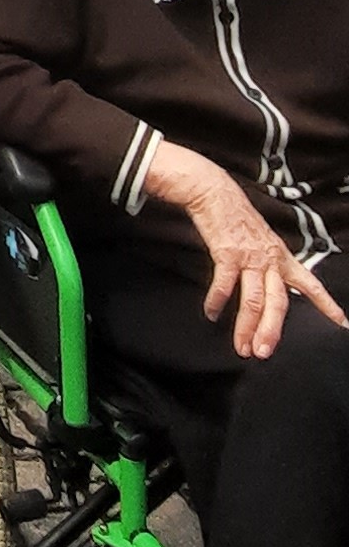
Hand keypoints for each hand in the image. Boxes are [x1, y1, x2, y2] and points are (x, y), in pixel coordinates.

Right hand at [145, 143, 348, 357]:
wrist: (216, 193)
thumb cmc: (236, 219)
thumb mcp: (261, 242)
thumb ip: (266, 266)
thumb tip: (265, 292)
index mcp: (282, 257)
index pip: (310, 284)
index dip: (327, 304)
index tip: (342, 323)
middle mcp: (271, 259)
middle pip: (278, 302)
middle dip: (272, 331)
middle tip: (264, 354)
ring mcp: (251, 256)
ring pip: (254, 300)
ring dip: (247, 327)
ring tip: (242, 347)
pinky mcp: (228, 253)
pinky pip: (225, 285)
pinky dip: (217, 303)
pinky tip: (211, 314)